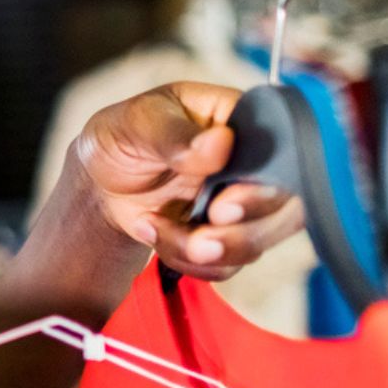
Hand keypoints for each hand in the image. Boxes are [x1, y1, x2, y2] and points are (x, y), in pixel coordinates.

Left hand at [73, 81, 304, 281]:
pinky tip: (152, 230)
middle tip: (200, 237)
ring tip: (156, 228)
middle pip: (287, 209)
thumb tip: (220, 143)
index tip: (224, 204)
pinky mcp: (226, 236)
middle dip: (242, 232)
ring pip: (257, 244)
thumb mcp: (138, 123)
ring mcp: (244, 204)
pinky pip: (226, 266)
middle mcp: (254, 165)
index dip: (264, 187)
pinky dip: (187, 260)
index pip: (281, 153)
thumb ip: (176, 135)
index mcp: (241, 122)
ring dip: (208, 251)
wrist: (101, 179)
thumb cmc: (125, 135)